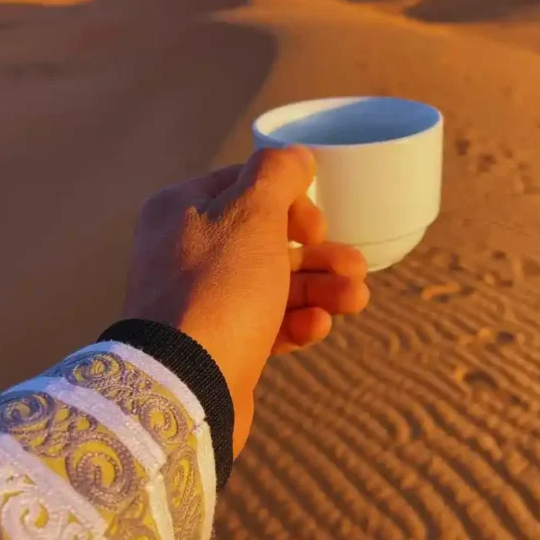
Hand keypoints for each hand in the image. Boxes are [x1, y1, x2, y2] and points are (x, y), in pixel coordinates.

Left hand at [122, 145, 369, 455]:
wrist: (184, 385)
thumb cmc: (220, 287)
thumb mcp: (252, 213)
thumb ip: (277, 174)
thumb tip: (295, 155)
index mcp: (182, 210)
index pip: (245, 187)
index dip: (290, 200)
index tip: (316, 224)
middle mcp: (186, 251)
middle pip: (266, 238)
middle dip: (317, 252)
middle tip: (354, 266)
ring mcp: (200, 299)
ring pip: (272, 282)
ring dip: (319, 287)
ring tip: (357, 298)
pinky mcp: (217, 342)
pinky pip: (263, 322)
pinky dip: (295, 321)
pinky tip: (318, 326)